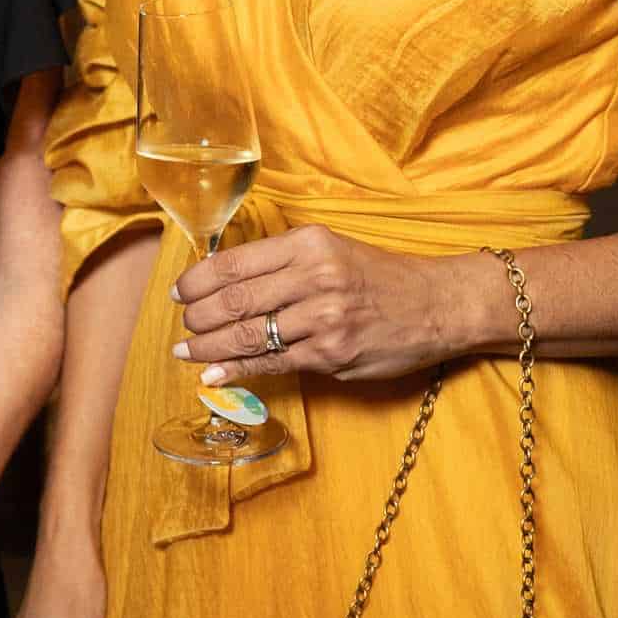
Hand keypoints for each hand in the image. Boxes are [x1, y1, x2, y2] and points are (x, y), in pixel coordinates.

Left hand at [176, 224, 487, 387]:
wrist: (437, 304)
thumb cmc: (379, 276)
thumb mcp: (331, 249)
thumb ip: (283, 262)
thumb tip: (225, 281)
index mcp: (308, 244)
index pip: (235, 263)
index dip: (198, 280)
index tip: (180, 292)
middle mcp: (314, 277)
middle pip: (235, 299)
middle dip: (198, 316)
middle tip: (183, 325)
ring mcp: (323, 318)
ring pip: (249, 334)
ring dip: (210, 347)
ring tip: (187, 351)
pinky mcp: (332, 354)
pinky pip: (273, 363)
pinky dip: (238, 370)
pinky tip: (214, 373)